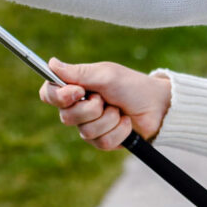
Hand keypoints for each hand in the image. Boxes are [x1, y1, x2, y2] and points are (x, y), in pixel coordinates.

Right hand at [38, 58, 171, 150]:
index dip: (58, 96)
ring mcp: (90, 125)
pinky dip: (118, 131)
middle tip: (105, 99)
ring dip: (108, 119)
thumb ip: (78, 73)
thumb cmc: (131, 86)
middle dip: (91, 109)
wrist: (157, 107)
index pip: (49, 93)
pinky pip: (102, 142)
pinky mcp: (103, 140)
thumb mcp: (106, 75)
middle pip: (66, 117)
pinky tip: (126, 123)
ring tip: (119, 110)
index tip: (78, 92)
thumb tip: (51, 64)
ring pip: (85, 131)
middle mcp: (79, 107)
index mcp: (76, 87)